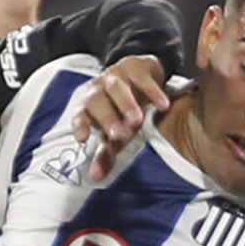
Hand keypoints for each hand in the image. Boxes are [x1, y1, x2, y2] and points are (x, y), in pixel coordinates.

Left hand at [73, 56, 175, 180]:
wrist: (137, 74)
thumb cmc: (119, 110)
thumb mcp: (114, 132)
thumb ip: (106, 154)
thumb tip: (96, 177)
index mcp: (88, 106)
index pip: (81, 115)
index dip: (81, 124)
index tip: (83, 137)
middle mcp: (98, 90)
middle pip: (98, 102)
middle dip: (107, 118)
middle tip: (119, 135)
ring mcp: (116, 76)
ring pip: (118, 89)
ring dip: (126, 104)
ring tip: (137, 121)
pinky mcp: (136, 68)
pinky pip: (144, 80)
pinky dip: (153, 92)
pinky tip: (163, 106)